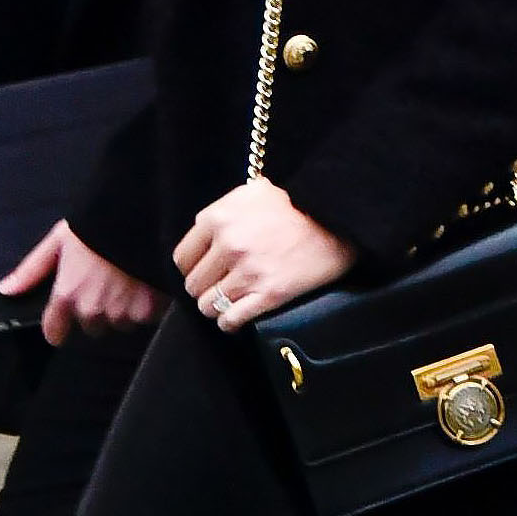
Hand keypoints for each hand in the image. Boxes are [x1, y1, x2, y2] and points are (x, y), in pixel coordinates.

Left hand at [0, 219, 160, 350]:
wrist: (140, 214)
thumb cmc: (97, 223)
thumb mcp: (58, 240)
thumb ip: (32, 270)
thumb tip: (5, 291)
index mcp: (67, 294)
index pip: (55, 332)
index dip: (57, 326)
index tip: (61, 322)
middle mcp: (93, 309)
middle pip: (91, 327)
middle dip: (96, 311)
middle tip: (104, 283)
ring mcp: (123, 312)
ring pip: (119, 324)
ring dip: (122, 310)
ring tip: (127, 281)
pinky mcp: (150, 310)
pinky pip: (145, 318)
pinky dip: (146, 306)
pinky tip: (145, 282)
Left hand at [175, 179, 355, 330]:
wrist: (334, 219)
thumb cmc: (292, 203)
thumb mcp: (249, 193)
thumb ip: (221, 211)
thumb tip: (204, 233)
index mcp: (217, 219)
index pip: (182, 258)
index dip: (191, 267)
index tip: (203, 269)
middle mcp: (228, 247)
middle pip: (194, 285)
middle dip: (205, 287)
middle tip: (219, 284)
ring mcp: (248, 274)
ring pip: (208, 306)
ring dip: (216, 306)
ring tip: (229, 300)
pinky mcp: (269, 295)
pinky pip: (231, 320)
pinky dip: (229, 322)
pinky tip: (235, 317)